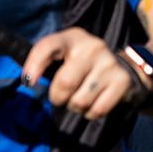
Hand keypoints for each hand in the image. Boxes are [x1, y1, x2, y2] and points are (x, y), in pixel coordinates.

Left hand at [23, 27, 143, 119]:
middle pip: (65, 82)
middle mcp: (92, 47)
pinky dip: (89, 114)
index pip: (47, 47)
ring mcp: (109, 63)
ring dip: (74, 107)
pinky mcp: (122, 81)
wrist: (125, 67)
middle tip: (59, 98)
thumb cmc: (81, 62)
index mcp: (72, 37)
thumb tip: (27, 80)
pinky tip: (91, 105)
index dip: (34, 65)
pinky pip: (98, 109)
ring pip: (80, 100)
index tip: (28, 82)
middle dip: (57, 97)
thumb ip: (46, 60)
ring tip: (77, 100)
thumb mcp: (64, 53)